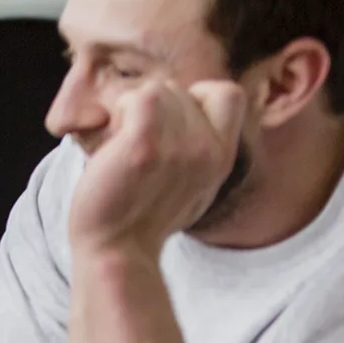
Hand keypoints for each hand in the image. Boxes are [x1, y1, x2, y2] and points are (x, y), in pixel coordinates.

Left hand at [67, 79, 245, 258]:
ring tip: (124, 147)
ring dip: (132, 112)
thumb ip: (199, 149)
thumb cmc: (140, 217)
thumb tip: (186, 111)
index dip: (196, 99)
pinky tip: (114, 142)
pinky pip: (139, 97)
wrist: (116, 252)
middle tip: (137, 145)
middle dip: (153, 110)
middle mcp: (209, 150)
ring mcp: (180, 147)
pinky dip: (120, 112)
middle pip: (182, 90)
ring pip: (159, 90)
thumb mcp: (191, 184)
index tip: (169, 129)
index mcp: (222, 158)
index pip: (229, 94)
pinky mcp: (145, 145)